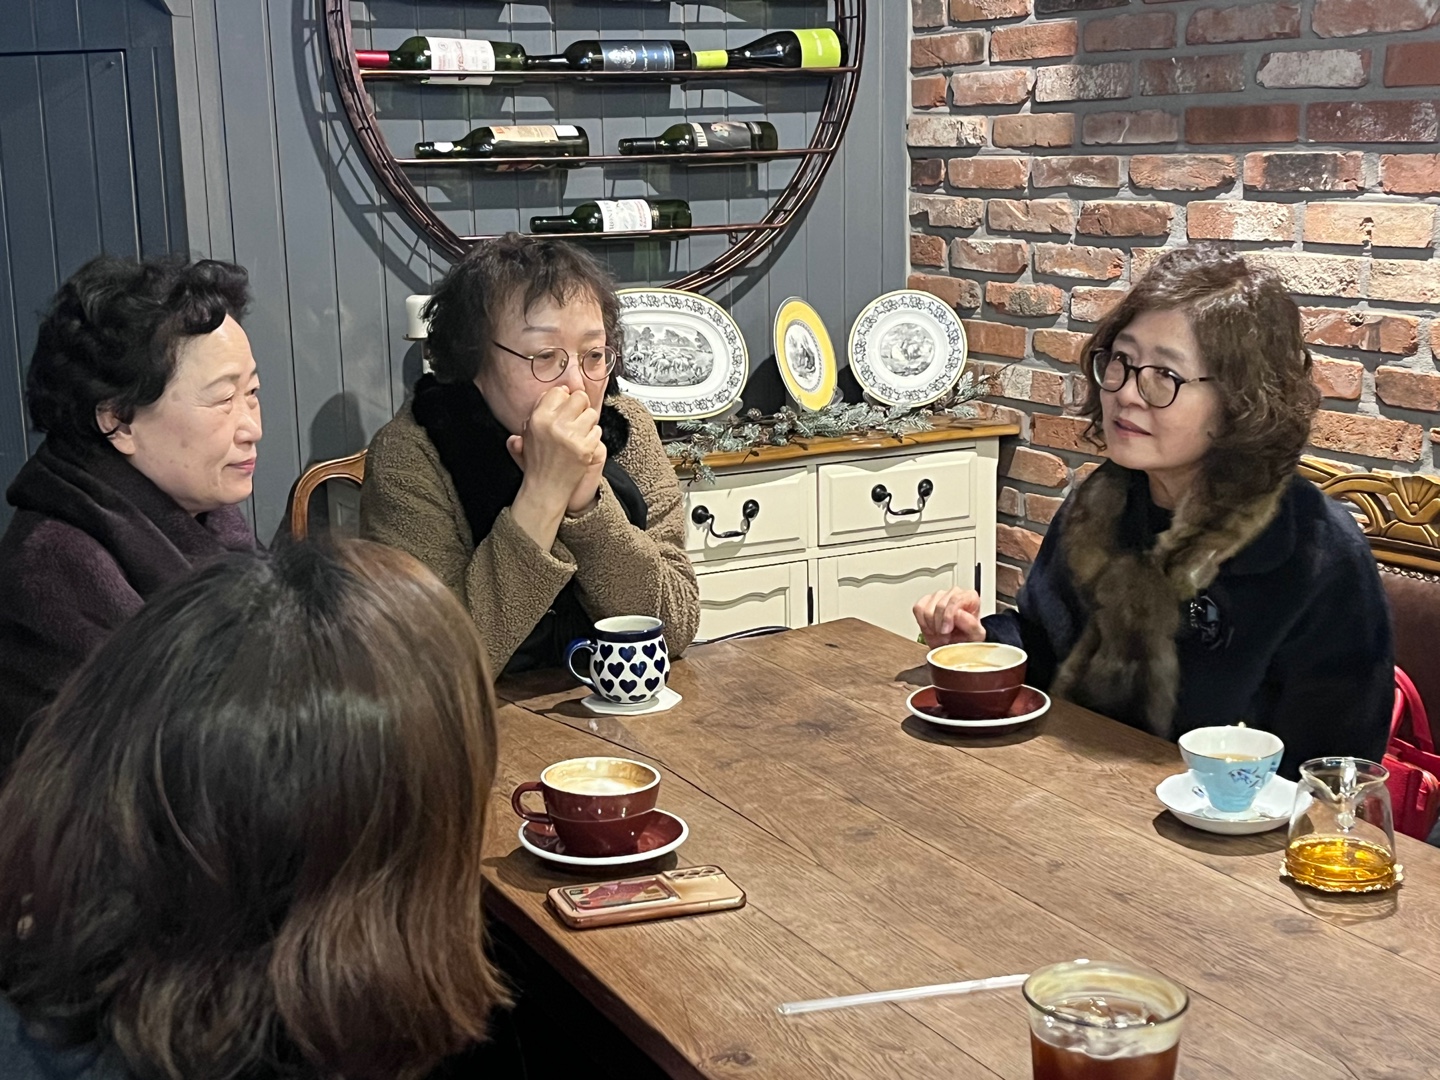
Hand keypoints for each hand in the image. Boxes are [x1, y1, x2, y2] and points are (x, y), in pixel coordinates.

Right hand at [505, 387, 601, 511]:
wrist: (545, 489)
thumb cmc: (537, 462)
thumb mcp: (527, 434)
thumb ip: (539, 410)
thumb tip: (559, 391)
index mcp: (538, 418)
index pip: (559, 391)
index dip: (564, 398)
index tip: (565, 407)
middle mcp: (555, 424)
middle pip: (579, 397)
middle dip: (580, 406)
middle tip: (576, 418)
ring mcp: (572, 436)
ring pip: (591, 413)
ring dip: (588, 422)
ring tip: (579, 434)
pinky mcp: (586, 448)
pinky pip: (597, 431)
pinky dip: (593, 437)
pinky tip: (583, 445)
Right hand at [913, 588, 983, 646]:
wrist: (955, 645)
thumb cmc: (967, 638)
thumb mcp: (975, 636)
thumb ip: (971, 625)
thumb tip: (958, 614)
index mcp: (970, 597)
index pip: (955, 599)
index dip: (948, 616)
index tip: (946, 630)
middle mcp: (955, 593)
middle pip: (940, 604)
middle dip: (939, 625)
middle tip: (945, 636)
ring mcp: (939, 595)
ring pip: (927, 609)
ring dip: (932, 626)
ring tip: (939, 633)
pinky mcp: (926, 600)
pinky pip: (918, 609)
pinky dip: (922, 622)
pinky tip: (931, 628)